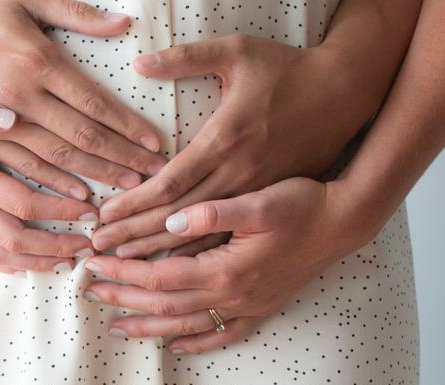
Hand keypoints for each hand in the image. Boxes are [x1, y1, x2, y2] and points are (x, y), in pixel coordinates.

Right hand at [0, 79, 96, 273]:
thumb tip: (12, 115)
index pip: (21, 203)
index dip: (59, 210)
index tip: (90, 208)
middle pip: (14, 240)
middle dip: (55, 247)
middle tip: (89, 244)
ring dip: (34, 263)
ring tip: (67, 263)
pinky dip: (6, 264)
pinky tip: (27, 264)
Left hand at [81, 177, 373, 353]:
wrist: (344, 222)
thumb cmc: (301, 204)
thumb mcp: (257, 200)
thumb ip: (212, 212)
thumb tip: (171, 220)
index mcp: (224, 268)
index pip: (158, 275)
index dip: (123, 271)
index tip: (94, 262)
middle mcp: (232, 295)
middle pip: (164, 304)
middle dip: (124, 297)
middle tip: (89, 292)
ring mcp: (246, 305)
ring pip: (186, 325)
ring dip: (148, 326)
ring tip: (117, 326)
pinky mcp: (261, 307)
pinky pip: (223, 334)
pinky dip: (197, 343)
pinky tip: (177, 346)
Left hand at [91, 34, 386, 256]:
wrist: (348, 96)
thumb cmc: (290, 71)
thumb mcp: (238, 51)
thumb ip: (187, 58)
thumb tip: (140, 63)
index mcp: (226, 143)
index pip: (169, 185)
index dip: (132, 204)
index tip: (102, 217)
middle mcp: (239, 177)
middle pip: (176, 220)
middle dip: (133, 237)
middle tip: (96, 250)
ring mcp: (257, 197)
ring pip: (201, 239)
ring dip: (159, 254)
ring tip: (121, 266)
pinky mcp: (270, 205)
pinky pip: (229, 242)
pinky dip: (199, 257)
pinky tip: (175, 273)